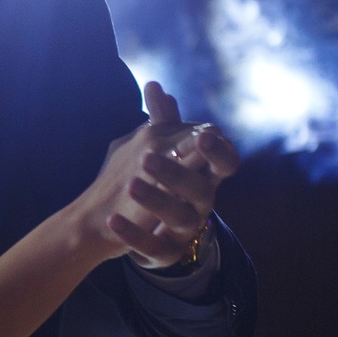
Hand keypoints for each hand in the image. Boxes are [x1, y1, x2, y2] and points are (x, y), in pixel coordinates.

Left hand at [112, 82, 240, 267]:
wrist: (145, 230)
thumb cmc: (162, 184)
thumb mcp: (160, 152)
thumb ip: (162, 122)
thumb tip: (154, 85)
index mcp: (204, 176)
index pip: (225, 163)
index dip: (217, 151)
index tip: (203, 135)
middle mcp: (201, 204)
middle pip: (200, 189)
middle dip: (176, 173)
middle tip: (147, 159)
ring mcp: (185, 230)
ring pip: (179, 218)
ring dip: (155, 200)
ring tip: (130, 185)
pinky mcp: (166, 252)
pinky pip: (153, 246)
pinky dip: (132, 234)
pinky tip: (113, 220)